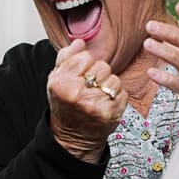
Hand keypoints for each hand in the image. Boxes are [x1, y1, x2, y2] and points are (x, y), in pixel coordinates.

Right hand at [47, 39, 127, 162]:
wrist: (72, 136)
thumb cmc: (65, 105)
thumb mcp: (56, 79)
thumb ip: (66, 57)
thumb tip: (80, 42)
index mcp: (62, 83)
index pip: (85, 57)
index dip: (84, 65)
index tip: (80, 76)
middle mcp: (77, 94)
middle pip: (102, 66)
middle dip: (98, 75)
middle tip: (89, 87)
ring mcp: (95, 105)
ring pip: (114, 79)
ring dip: (108, 86)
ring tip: (98, 95)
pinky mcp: (111, 113)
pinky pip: (122, 93)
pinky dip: (117, 97)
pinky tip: (105, 103)